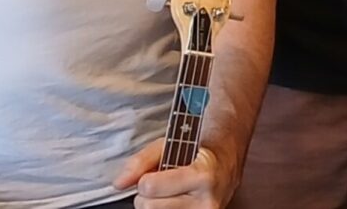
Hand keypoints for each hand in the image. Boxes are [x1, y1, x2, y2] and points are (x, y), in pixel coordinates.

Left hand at [115, 142, 236, 207]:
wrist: (226, 162)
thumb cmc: (197, 151)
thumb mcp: (169, 145)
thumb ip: (141, 161)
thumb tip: (120, 183)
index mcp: (203, 175)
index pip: (150, 187)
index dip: (146, 179)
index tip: (155, 173)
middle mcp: (206, 202)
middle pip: (149, 207)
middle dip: (149, 194)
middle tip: (163, 183)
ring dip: (155, 205)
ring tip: (170, 193)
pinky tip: (174, 202)